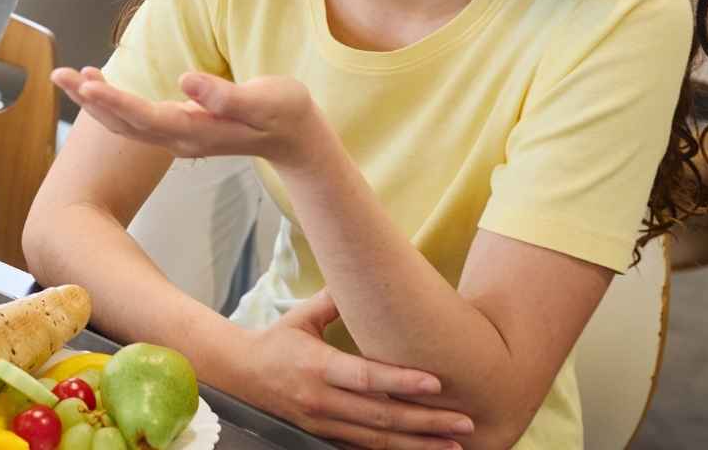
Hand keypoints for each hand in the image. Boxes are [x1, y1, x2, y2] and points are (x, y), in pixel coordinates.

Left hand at [54, 67, 321, 167]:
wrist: (295, 137)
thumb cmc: (285, 113)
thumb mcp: (266, 100)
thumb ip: (226, 95)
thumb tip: (185, 82)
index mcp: (196, 132)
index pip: (145, 118)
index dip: (114, 101)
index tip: (87, 84)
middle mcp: (179, 137)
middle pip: (123, 123)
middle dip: (89, 100)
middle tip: (57, 75)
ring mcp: (177, 134)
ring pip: (124, 122)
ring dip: (93, 101)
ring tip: (65, 77)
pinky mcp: (179, 126)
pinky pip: (135, 118)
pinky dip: (111, 101)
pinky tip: (96, 83)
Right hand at [229, 291, 471, 448]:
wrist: (241, 375)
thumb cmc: (276, 341)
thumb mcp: (302, 317)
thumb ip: (335, 301)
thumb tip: (367, 275)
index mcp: (317, 367)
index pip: (365, 377)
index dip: (401, 381)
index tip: (436, 383)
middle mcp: (322, 401)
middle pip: (381, 416)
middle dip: (426, 421)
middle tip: (465, 421)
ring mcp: (323, 424)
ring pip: (378, 440)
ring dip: (419, 445)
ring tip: (456, 444)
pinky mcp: (325, 436)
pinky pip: (364, 449)